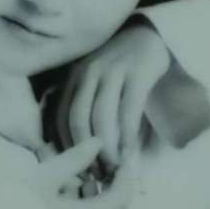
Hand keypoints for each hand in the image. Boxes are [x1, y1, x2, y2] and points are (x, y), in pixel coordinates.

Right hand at [34, 139, 135, 208]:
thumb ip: (73, 161)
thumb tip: (98, 142)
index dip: (126, 176)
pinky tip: (67, 202)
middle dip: (117, 191)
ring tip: (85, 183)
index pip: (122, 198)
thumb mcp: (44, 179)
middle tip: (108, 171)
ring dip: (100, 203)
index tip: (122, 159)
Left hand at [55, 22, 170, 165]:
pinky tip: (130, 152)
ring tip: (114, 167)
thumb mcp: (93, 79)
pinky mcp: (138, 73)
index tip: (77, 168)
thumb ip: (81, 104)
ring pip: (101, 117)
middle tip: (97, 174)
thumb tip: (73, 148)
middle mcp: (88, 71)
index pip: (59, 117)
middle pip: (77, 119)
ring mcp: (113, 70)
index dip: (67, 148)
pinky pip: (128, 110)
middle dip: (85, 152)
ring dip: (106, 148)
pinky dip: (127, 135)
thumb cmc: (119, 66)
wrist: (150, 34)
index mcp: (72, 76)